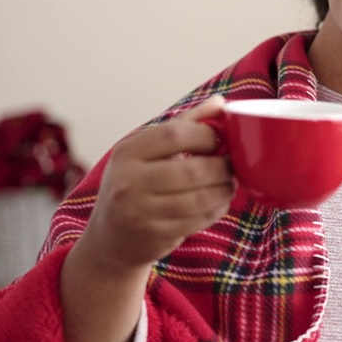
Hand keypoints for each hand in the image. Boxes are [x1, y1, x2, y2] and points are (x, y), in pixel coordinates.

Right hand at [75, 96, 234, 274]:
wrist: (110, 239)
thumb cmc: (135, 185)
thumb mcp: (148, 152)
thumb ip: (185, 125)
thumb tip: (220, 102)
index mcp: (127, 152)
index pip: (174, 134)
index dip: (205, 135)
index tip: (218, 141)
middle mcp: (128, 181)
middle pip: (192, 170)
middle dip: (221, 167)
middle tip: (231, 166)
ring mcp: (140, 211)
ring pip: (199, 198)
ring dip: (223, 190)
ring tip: (228, 185)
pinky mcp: (154, 236)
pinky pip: (197, 220)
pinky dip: (216, 210)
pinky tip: (218, 203)